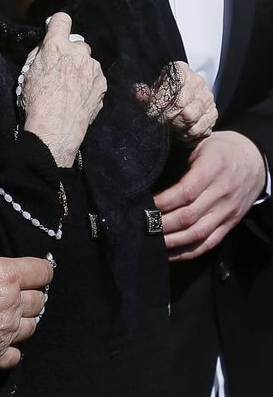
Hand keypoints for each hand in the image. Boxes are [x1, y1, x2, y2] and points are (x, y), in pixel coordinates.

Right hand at [0, 195, 52, 369]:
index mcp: (7, 276)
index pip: (41, 271)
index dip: (40, 269)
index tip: (35, 269)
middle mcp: (13, 306)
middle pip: (39, 300)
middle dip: (32, 294)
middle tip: (20, 290)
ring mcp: (5, 334)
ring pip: (31, 327)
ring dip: (25, 319)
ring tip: (13, 314)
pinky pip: (15, 355)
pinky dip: (13, 349)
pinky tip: (3, 342)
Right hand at [21, 12, 106, 166]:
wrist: (55, 130)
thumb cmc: (35, 102)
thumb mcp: (27, 73)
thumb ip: (39, 54)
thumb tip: (47, 45)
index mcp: (56, 47)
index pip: (62, 19)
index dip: (57, 25)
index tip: (55, 32)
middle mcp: (79, 52)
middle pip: (76, 44)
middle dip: (70, 54)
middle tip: (61, 71)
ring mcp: (93, 68)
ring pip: (87, 62)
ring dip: (80, 69)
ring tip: (70, 89)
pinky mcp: (102, 83)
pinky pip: (94, 77)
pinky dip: (88, 83)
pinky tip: (78, 97)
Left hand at [133, 61, 217, 143]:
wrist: (184, 97)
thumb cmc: (165, 94)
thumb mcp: (153, 90)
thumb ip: (144, 92)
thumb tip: (137, 91)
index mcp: (181, 71)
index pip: (172, 86)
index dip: (159, 102)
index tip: (150, 112)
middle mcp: (197, 82)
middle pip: (181, 104)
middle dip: (166, 116)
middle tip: (158, 123)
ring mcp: (207, 98)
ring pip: (190, 117)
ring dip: (176, 126)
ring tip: (169, 128)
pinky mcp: (213, 113)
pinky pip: (200, 128)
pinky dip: (187, 134)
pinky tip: (180, 133)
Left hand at [155, 131, 266, 260]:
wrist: (255, 160)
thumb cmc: (221, 149)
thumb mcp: (202, 143)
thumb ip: (182, 158)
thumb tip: (151, 174)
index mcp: (213, 168)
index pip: (186, 192)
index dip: (163, 202)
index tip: (145, 205)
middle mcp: (222, 192)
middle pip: (189, 216)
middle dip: (162, 224)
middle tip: (142, 225)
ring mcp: (227, 211)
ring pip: (198, 233)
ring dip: (172, 241)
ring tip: (152, 241)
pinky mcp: (230, 223)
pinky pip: (209, 243)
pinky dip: (188, 252)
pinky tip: (170, 253)